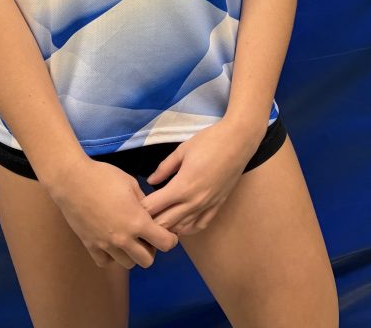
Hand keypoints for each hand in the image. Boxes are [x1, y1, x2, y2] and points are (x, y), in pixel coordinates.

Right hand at [50, 157, 179, 268]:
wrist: (72, 180)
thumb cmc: (103, 176)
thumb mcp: (130, 182)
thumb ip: (144, 201)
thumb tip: (150, 211)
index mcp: (138, 221)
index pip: (164, 243)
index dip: (170, 239)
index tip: (167, 233)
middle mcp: (124, 239)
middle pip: (147, 261)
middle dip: (151, 249)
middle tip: (146, 236)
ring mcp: (106, 245)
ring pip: (128, 264)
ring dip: (132, 254)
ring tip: (128, 238)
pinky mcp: (91, 246)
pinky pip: (106, 262)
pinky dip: (111, 256)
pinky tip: (110, 242)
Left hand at [138, 121, 262, 236]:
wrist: (238, 141)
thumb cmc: (209, 141)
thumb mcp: (182, 150)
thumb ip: (164, 168)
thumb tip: (150, 180)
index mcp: (182, 186)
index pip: (154, 207)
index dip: (141, 209)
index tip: (132, 205)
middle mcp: (194, 202)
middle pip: (165, 223)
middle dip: (150, 222)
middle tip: (140, 217)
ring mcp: (207, 206)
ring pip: (182, 228)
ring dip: (168, 227)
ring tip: (157, 221)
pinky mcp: (217, 206)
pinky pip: (199, 225)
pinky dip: (187, 228)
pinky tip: (180, 224)